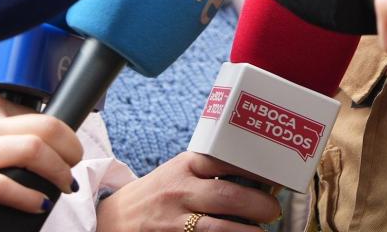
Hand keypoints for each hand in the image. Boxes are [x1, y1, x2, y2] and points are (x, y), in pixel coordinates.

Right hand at [0, 92, 82, 222]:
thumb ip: (2, 122)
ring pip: (32, 152)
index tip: (70, 150)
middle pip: (45, 129)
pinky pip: (5, 187)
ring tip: (62, 186)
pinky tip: (38, 204)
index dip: (65, 135)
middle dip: (70, 151)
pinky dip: (28, 197)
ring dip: (57, 173)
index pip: (42, 114)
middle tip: (73, 167)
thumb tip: (45, 134)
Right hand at [96, 151, 279, 231]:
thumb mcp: (178, 173)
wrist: (113, 219)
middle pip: (226, 195)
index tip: (273, 177)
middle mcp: (179, 191)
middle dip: (257, 204)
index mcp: (185, 166)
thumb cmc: (156, 194)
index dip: (253, 170)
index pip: (223, 161)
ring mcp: (174, 221)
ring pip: (217, 228)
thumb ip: (208, 172)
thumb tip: (255, 177)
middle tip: (273, 211)